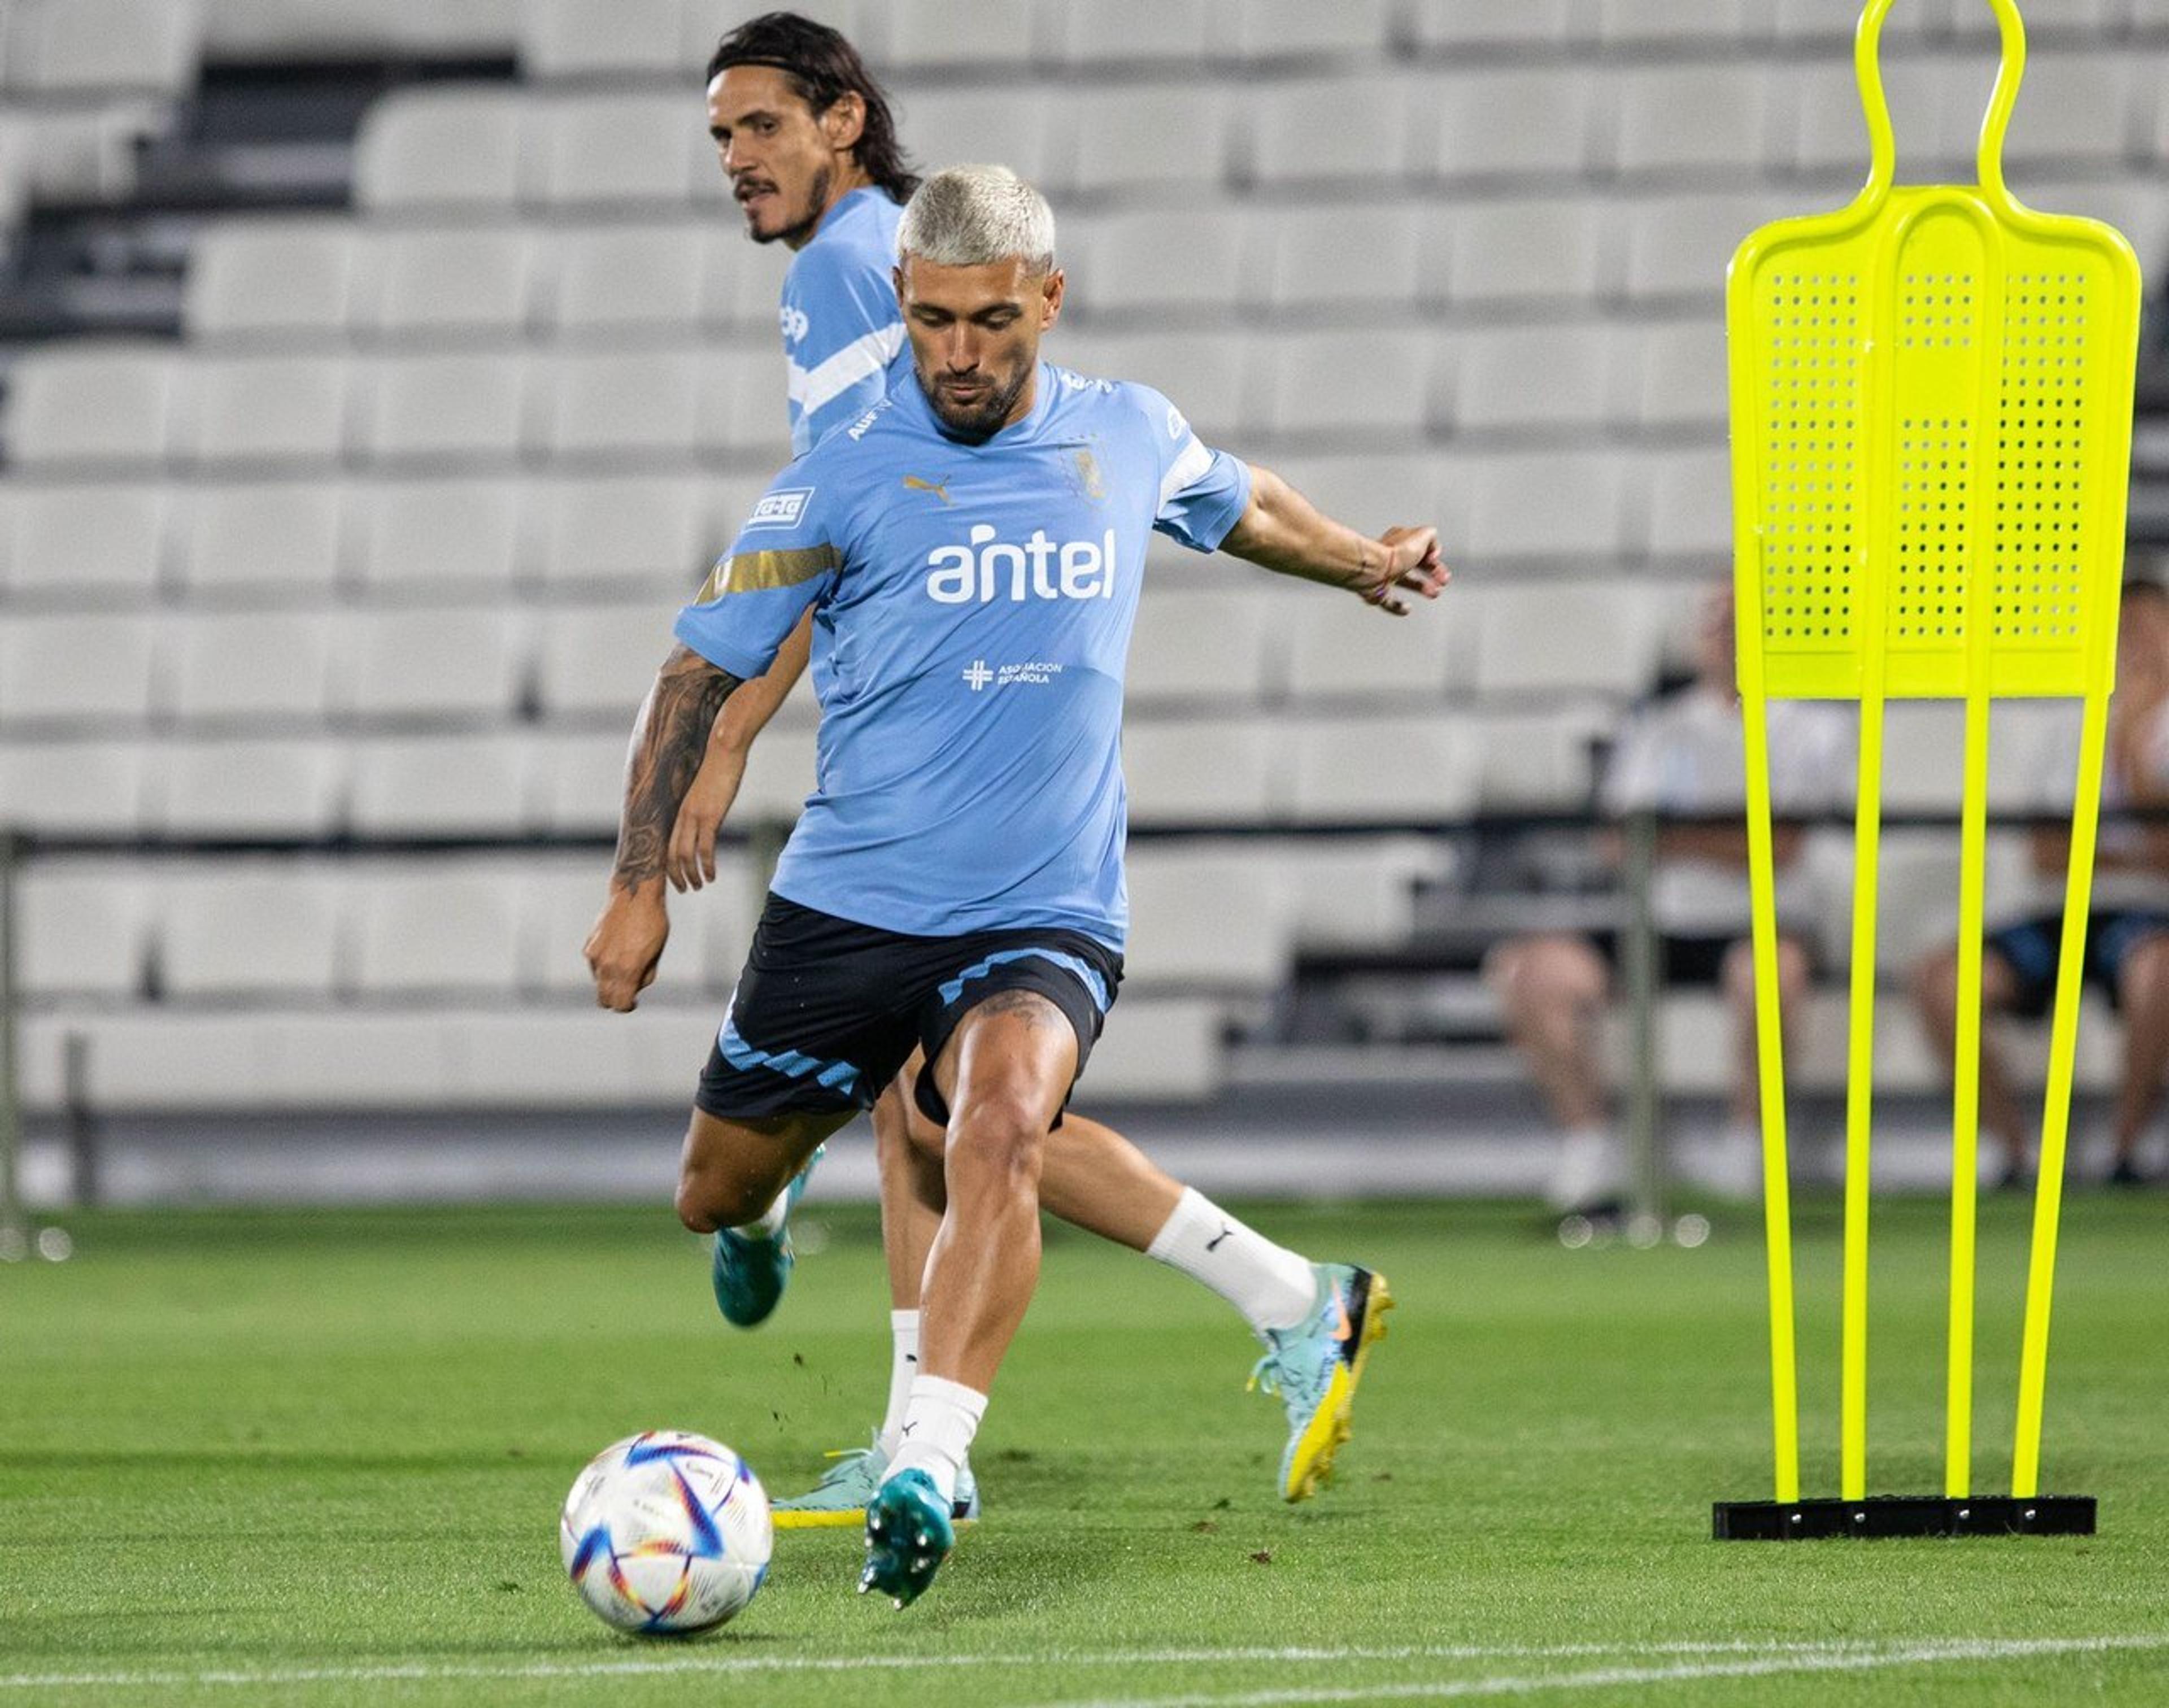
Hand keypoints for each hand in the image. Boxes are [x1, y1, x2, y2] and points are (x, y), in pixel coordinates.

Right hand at [585, 887, 668, 1011]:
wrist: (635, 895)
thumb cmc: (652, 924)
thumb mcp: (655, 953)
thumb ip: (644, 976)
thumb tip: (633, 989)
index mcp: (627, 969)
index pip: (620, 1004)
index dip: (627, 1007)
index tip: (633, 1002)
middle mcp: (607, 965)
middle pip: (603, 999)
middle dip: (614, 1000)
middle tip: (626, 993)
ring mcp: (595, 955)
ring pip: (598, 981)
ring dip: (609, 981)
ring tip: (625, 963)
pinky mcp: (589, 945)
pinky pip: (595, 965)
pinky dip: (604, 966)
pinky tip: (616, 951)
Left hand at [667, 746, 746, 892]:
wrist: (723, 749)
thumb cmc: (719, 766)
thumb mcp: (707, 790)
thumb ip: (704, 805)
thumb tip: (710, 815)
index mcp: (681, 810)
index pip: (669, 844)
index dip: (670, 864)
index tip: (676, 877)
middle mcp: (683, 815)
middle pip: (672, 854)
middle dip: (677, 875)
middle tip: (686, 889)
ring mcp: (695, 816)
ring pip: (686, 855)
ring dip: (693, 875)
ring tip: (701, 886)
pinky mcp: (710, 816)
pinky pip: (705, 849)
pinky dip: (707, 866)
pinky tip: (713, 875)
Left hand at [1357, 526, 1448, 615]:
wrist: (1373, 568)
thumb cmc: (1394, 553)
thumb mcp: (1422, 535)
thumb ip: (1431, 537)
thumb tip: (1433, 549)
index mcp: (1401, 541)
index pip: (1422, 549)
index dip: (1435, 558)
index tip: (1440, 566)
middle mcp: (1391, 557)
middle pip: (1415, 566)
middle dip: (1432, 574)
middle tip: (1442, 581)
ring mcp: (1383, 575)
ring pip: (1405, 582)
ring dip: (1421, 588)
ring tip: (1433, 593)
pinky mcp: (1376, 592)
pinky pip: (1388, 602)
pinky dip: (1398, 607)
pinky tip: (1407, 608)